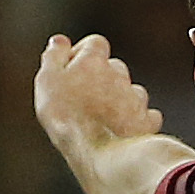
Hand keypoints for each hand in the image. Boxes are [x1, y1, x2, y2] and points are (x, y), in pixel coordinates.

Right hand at [34, 34, 162, 154]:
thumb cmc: (67, 117)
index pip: (95, 44)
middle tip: (85, 102)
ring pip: (131, 91)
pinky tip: (125, 130)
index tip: (72, 73)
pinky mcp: (146, 121)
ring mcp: (135, 98)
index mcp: (94, 61)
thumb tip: (59, 41)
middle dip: (103, 79)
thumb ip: (53, 57)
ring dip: (120, 100)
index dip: (84, 55)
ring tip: (103, 121)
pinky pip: (147, 115)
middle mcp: (119, 74)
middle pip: (114, 68)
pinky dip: (138, 120)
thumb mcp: (47, 82)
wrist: (99, 152)